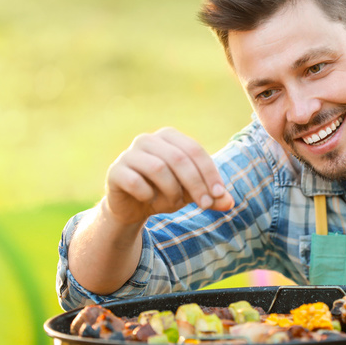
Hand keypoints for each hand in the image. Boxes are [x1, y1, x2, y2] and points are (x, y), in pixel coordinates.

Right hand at [104, 127, 234, 224]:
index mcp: (169, 137)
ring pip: (158, 168)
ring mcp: (129, 153)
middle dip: (196, 184)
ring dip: (172, 191)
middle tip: (206, 205)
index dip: (210, 173)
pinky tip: (149, 200)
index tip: (219, 195)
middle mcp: (148, 139)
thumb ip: (212, 196)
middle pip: (179, 159)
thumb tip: (229, 203)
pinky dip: (148, 195)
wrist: (133, 207)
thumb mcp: (192, 194)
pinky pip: (136, 182)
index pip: (195, 150)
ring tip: (173, 203)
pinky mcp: (115, 171)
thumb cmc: (166, 193)